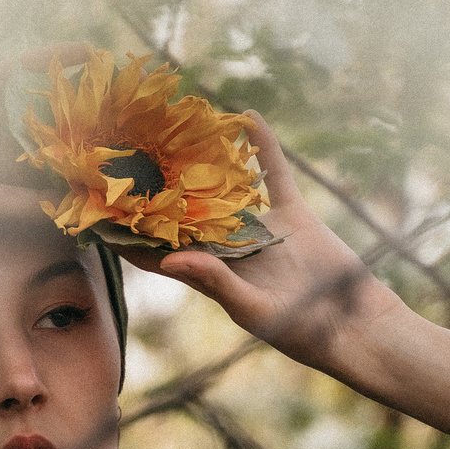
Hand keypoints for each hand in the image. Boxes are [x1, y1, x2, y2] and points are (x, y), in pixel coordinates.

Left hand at [118, 111, 404, 374]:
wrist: (354, 325)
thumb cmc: (298, 331)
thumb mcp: (252, 309)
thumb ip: (213, 281)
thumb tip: (168, 260)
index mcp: (206, 273)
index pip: (153, 252)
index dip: (125, 234)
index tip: (94, 212)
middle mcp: (225, 247)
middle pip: (181, 211)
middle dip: (156, 186)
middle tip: (126, 150)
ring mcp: (256, 227)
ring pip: (223, 186)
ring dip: (205, 158)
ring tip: (179, 124)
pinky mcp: (289, 214)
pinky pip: (271, 173)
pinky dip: (261, 147)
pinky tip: (246, 117)